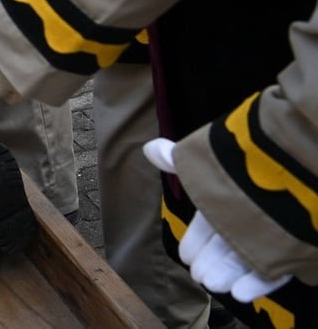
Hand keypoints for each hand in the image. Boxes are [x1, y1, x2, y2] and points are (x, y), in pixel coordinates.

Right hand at [143, 138, 291, 301]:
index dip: (195, 242)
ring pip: (246, 261)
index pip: (207, 225)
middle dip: (210, 263)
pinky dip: (258, 283)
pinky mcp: (293, 251)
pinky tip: (241, 293)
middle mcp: (249, 218)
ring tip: (216, 285)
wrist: (291, 173)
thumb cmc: (246, 165)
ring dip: (229, 275)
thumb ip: (177, 160)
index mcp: (228, 199)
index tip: (186, 256)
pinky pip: (275, 270)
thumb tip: (147, 147)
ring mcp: (271, 235)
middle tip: (200, 276)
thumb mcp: (206, 163)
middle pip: (225, 246)